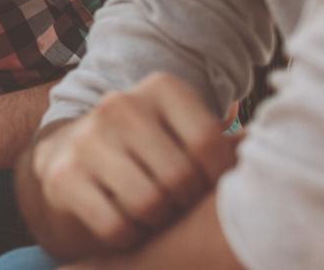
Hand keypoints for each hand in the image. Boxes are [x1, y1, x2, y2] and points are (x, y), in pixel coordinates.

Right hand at [31, 73, 238, 250]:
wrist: (65, 160)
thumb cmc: (144, 151)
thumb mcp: (180, 132)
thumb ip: (220, 140)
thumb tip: (261, 147)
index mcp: (160, 88)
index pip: (208, 142)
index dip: (217, 179)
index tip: (209, 189)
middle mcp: (120, 106)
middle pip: (179, 176)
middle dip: (184, 203)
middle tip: (179, 206)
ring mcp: (86, 140)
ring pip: (148, 203)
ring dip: (158, 221)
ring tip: (157, 216)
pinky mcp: (62, 177)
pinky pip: (115, 225)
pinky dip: (129, 236)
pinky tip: (129, 226)